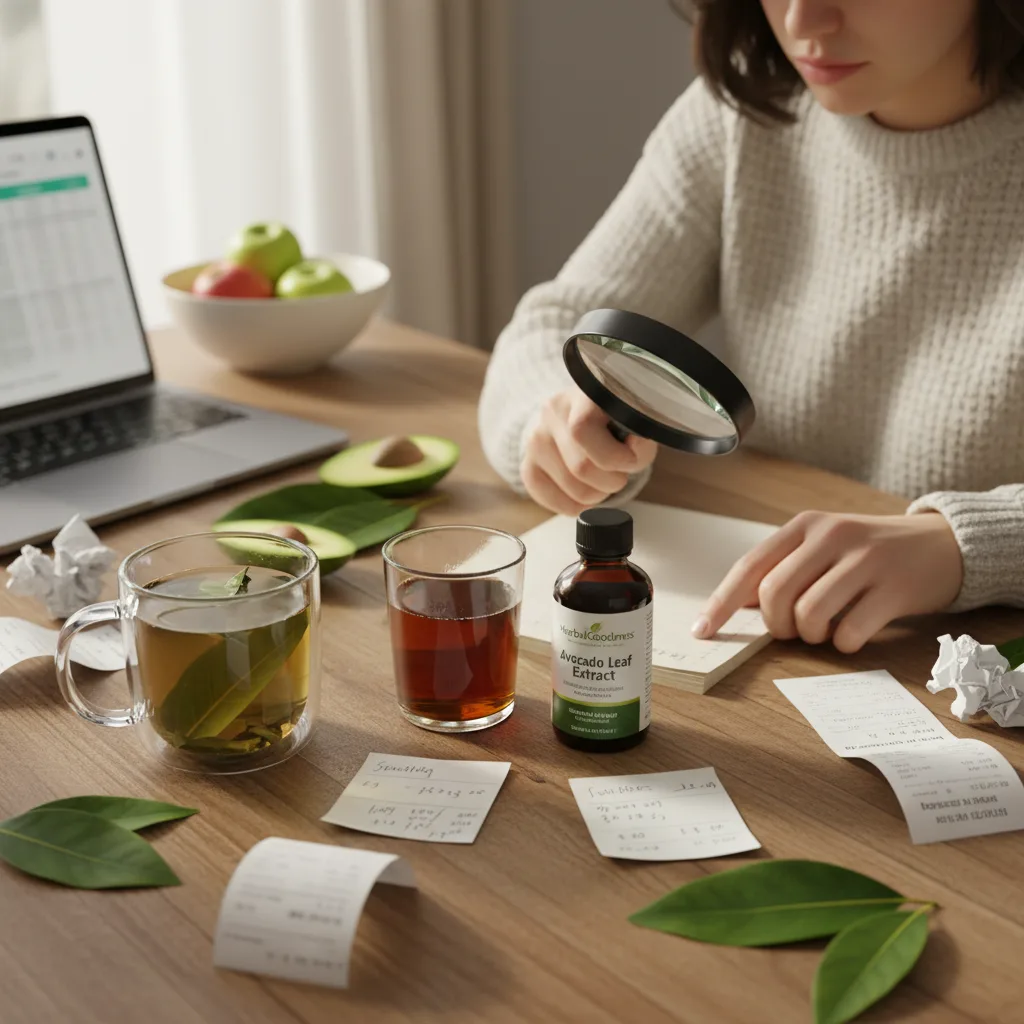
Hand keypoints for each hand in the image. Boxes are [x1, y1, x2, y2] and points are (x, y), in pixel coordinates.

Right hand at [521, 388, 656, 514]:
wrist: (582, 416)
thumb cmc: (614, 422)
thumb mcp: (633, 422)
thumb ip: (640, 441)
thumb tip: (632, 456)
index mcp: (581, 394)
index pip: (582, 429)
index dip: (612, 456)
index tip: (630, 461)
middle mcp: (551, 412)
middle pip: (580, 467)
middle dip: (610, 481)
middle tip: (619, 475)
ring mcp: (535, 439)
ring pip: (570, 488)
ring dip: (596, 495)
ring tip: (603, 481)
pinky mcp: (527, 465)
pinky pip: (548, 498)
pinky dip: (573, 506)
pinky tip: (585, 494)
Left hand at [692, 511, 963, 653]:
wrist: (943, 545)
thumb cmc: (869, 553)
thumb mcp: (822, 548)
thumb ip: (781, 570)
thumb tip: (733, 605)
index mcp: (805, 525)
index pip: (749, 567)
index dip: (721, 603)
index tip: (703, 631)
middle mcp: (831, 536)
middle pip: (774, 594)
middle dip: (776, 625)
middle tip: (793, 629)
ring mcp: (865, 560)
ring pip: (808, 615)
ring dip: (810, 636)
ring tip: (825, 630)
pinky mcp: (895, 588)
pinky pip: (849, 632)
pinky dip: (843, 644)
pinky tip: (853, 633)